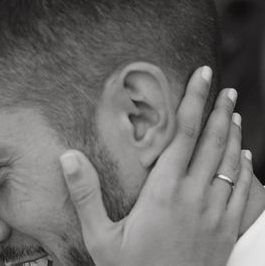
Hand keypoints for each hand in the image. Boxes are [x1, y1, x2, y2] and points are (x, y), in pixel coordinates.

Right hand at [60, 66, 252, 265]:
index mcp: (164, 192)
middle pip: (213, 142)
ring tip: (234, 111)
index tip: (202, 78)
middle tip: (223, 86)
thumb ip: (84, 195)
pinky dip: (246, 170)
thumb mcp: (100, 237)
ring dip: (234, 134)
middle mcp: (195, 197)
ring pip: (231, 164)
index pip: (183, 135)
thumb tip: (68, 157)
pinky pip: (243, 193)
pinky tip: (246, 157)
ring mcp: (215, 215)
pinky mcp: (226, 232)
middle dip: (219, 110)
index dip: (194, 102)